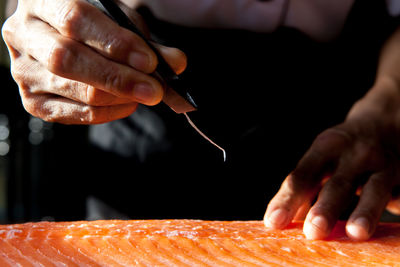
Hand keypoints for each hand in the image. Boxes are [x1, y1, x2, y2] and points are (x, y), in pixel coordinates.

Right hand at [2, 0, 186, 123]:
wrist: (65, 38)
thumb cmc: (95, 26)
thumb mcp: (120, 23)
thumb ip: (146, 42)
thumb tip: (176, 64)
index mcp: (42, 1)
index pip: (75, 19)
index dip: (115, 43)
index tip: (150, 61)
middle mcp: (23, 34)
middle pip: (67, 59)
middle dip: (118, 77)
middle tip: (155, 89)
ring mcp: (23, 71)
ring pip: (73, 89)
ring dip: (118, 97)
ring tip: (147, 94)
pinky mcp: (33, 101)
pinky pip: (73, 114)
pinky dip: (107, 112)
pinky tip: (128, 104)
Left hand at [264, 80, 399, 240]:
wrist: (388, 123)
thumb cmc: (346, 150)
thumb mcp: (323, 159)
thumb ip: (306, 189)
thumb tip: (283, 223)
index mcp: (326, 147)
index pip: (302, 176)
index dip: (287, 200)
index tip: (273, 222)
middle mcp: (354, 153)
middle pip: (337, 184)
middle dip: (325, 208)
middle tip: (313, 231)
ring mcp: (384, 164)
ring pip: (375, 189)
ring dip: (365, 211)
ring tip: (355, 233)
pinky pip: (398, 194)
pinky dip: (391, 208)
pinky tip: (384, 232)